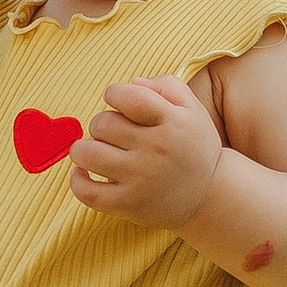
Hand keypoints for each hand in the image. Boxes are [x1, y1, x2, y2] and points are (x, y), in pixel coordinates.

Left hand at [68, 74, 222, 227]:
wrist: (210, 196)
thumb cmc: (192, 145)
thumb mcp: (192, 109)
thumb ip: (165, 85)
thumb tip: (132, 81)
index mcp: (172, 121)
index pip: (128, 96)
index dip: (114, 94)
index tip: (118, 103)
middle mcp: (156, 149)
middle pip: (103, 124)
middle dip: (102, 124)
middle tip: (115, 134)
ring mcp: (141, 179)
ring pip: (87, 153)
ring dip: (84, 149)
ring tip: (96, 151)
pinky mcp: (129, 204)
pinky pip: (87, 191)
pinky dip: (77, 180)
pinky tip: (84, 172)